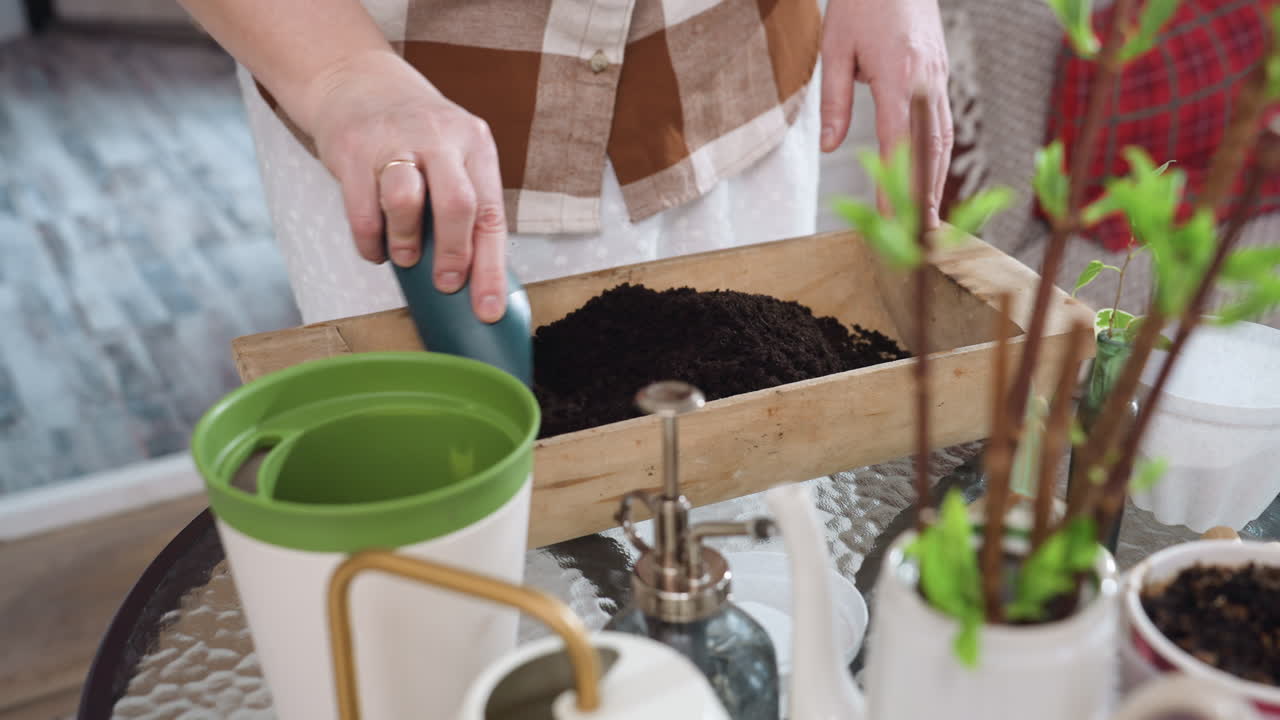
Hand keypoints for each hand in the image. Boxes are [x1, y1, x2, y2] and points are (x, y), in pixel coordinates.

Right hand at [301, 49, 507, 321]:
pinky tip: (376, 248)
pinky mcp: (353, 148)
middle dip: (454, 255)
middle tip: (446, 283)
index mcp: (475, 144)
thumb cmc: (415, 135)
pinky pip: (362, 209)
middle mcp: (440, 137)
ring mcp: (395, 140)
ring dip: (406, 243)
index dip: (492, 269)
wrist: (357, 81)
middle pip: (457, 205)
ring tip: (405, 256)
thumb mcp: (452, 153)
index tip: (488, 309)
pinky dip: (369, 241)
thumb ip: (464, 203)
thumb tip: (473, 278)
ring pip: (407, 201)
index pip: (492, 213)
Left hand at [820, 0, 952, 226]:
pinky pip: (943, 119)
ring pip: (943, 136)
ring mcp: (939, 75)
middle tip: (922, 234)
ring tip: (930, 214)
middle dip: (927, 193)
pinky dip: (938, 151)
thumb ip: (834, 101)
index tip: (893, 219)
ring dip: (938, 177)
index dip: (898, 185)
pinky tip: (932, 173)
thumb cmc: (861, 1)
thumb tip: (830, 147)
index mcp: (899, 75)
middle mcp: (927, 79)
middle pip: (931, 147)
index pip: (899, 143)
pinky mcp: (941, 71)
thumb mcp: (835, 48)